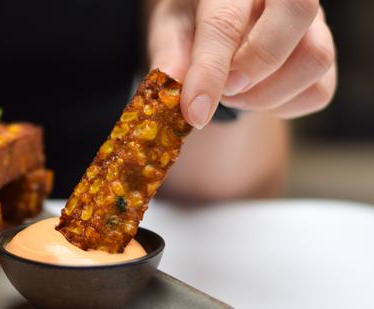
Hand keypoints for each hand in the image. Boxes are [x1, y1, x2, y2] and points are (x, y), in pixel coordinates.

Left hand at [148, 0, 335, 128]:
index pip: (225, 21)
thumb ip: (169, 57)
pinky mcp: (324, 55)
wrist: (217, 27)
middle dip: (256, 64)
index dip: (210, 71)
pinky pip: (318, 91)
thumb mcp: (170, 32)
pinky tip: (254, 96)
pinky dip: (282, 107)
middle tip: (225, 89)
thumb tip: (170, 86)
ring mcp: (313, 23)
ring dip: (266, 94)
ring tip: (232, 93)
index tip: (195, 112)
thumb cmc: (191, 24)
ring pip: (314, 58)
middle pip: (296, 12)